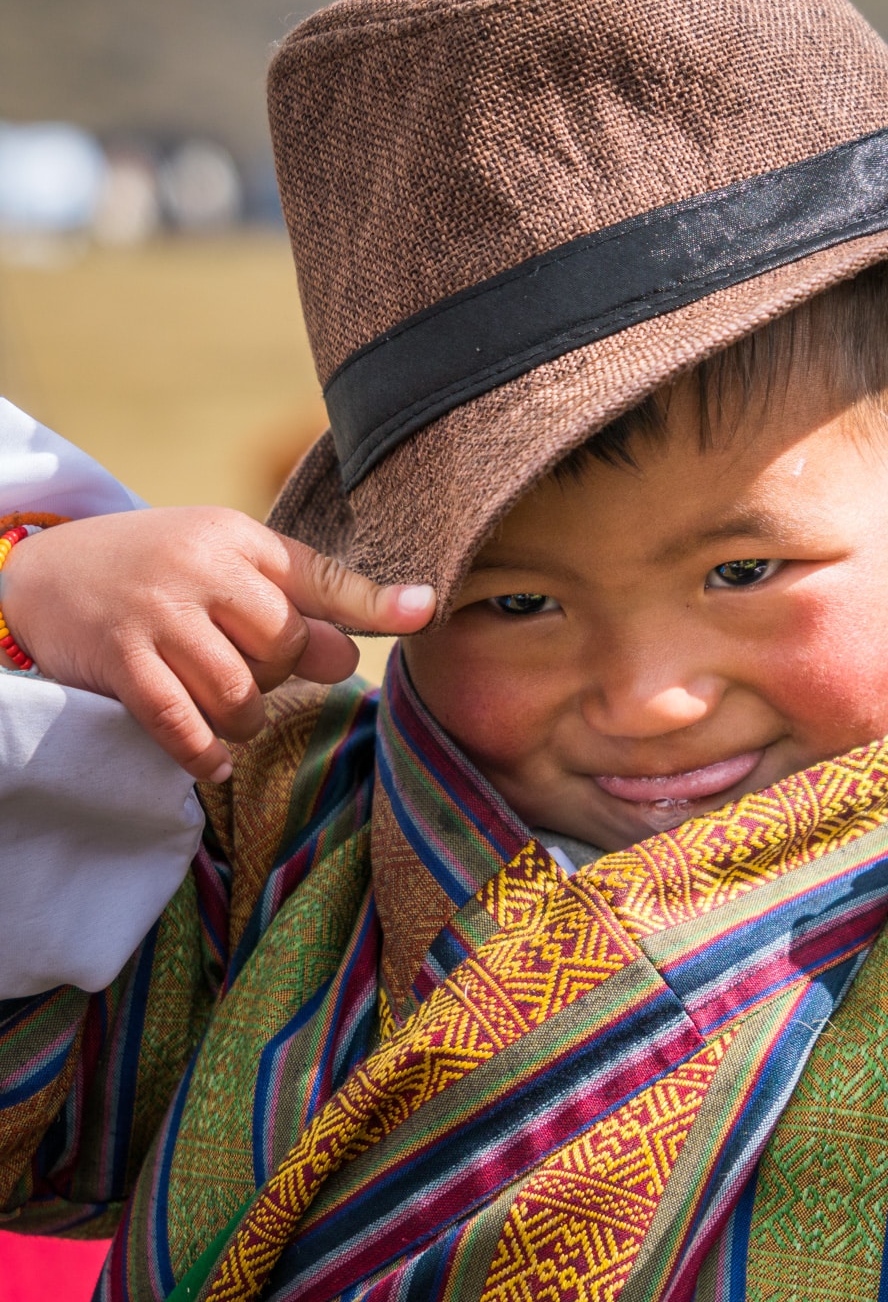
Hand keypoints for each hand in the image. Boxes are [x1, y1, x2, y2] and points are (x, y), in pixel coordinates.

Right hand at [0, 508, 434, 781]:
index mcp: (237, 540)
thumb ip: (290, 604)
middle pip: (286, 645)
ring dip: (244, 720)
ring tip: (229, 712)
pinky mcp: (120, 660)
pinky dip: (204, 753)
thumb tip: (350, 657)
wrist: (46, 570)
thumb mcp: (222, 565)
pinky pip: (181, 723)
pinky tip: (212, 761)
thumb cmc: (157, 572)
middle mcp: (200, 569)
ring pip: (240, 694)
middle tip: (251, 672)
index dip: (374, 603)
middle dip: (281, 675)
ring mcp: (158, 614)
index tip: (426, 611)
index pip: (319, 577)